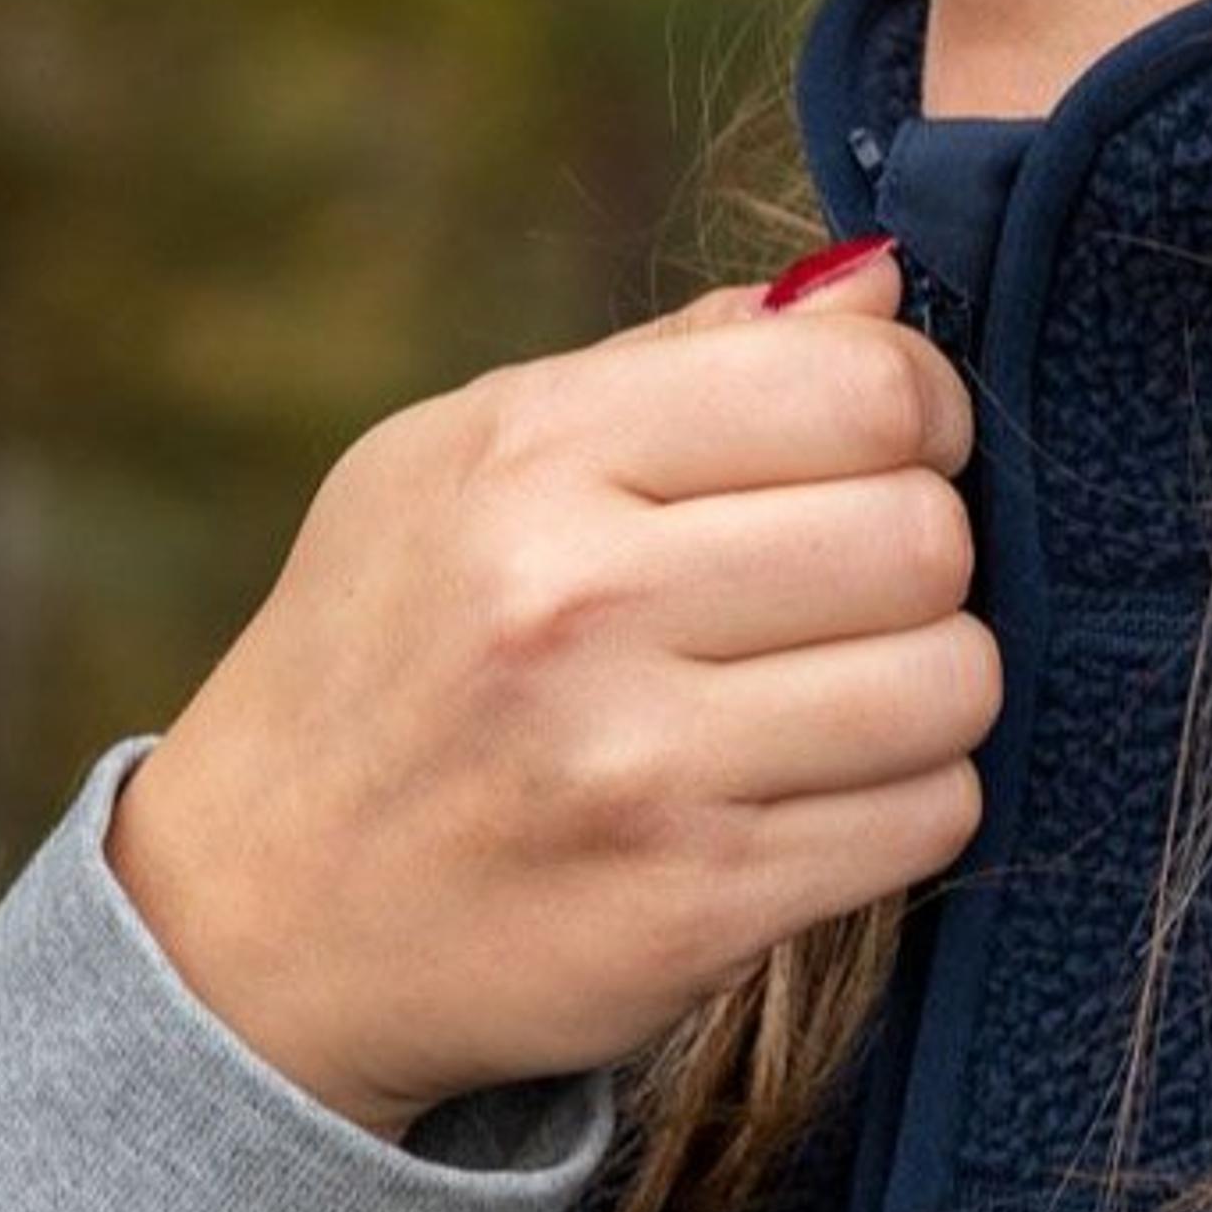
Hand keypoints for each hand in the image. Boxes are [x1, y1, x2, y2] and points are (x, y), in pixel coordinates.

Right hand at [104, 238, 994, 1135]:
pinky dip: (908, 798)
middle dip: (928, 550)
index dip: (920, 407)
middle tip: (860, 579)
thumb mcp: (470, 454)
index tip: (889, 446)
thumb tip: (883, 291)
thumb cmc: (388, 647)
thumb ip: (680, 359)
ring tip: (845, 682)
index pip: (863, 387)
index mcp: (536, 456)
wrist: (256, 919)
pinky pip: (932, 818)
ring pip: (955, 680)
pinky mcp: (695, 908)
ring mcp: (639, 766)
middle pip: (926, 534)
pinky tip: (819, 784)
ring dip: (932, 681)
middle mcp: (580, 601)